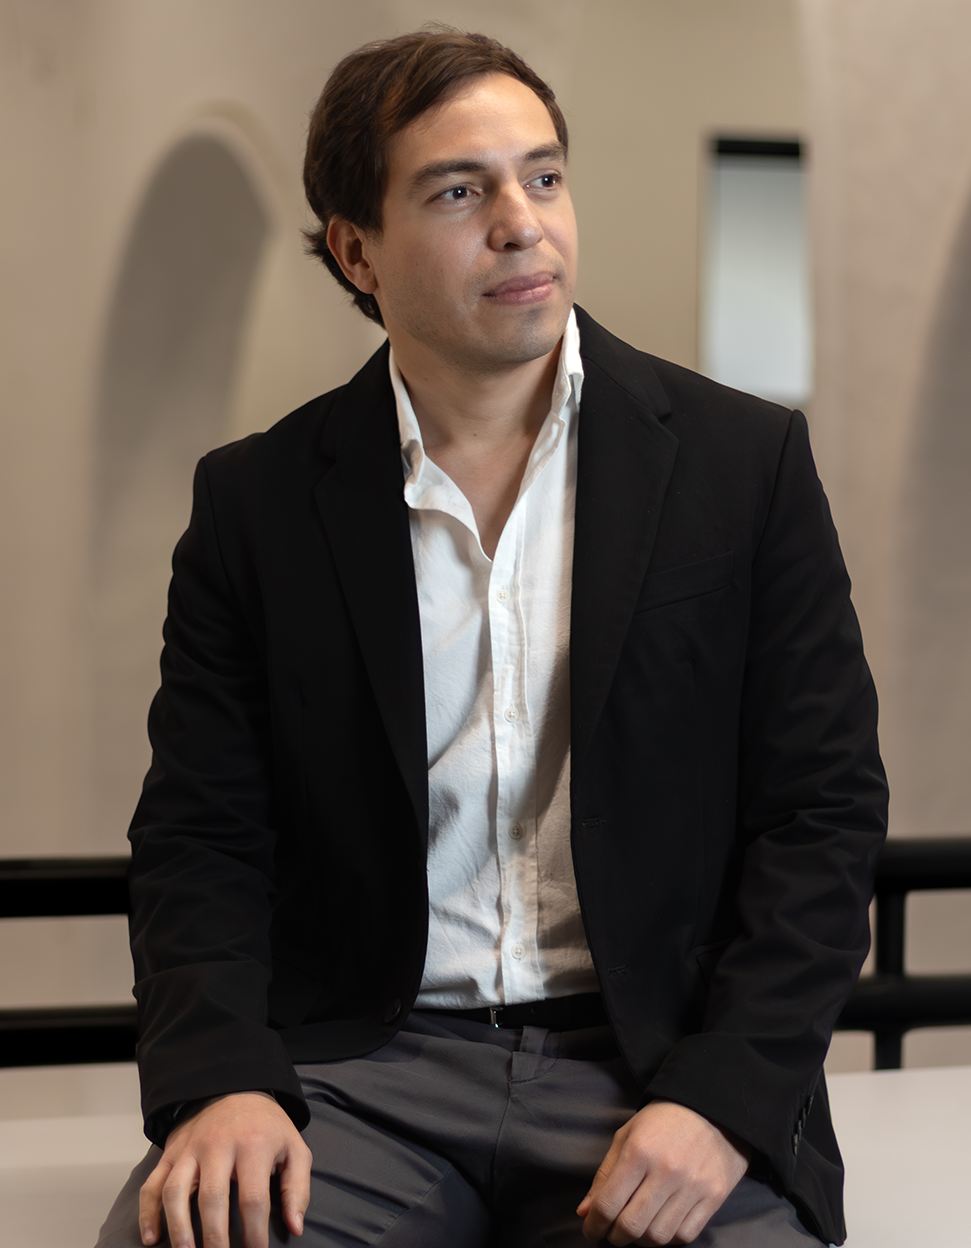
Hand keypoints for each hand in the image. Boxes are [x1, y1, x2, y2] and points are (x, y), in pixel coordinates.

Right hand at [138, 1090, 311, 1247]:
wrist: (235, 1089)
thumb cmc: (267, 1127)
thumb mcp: (294, 1149)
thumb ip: (297, 1189)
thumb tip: (295, 1228)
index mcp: (253, 1145)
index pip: (253, 1199)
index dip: (254, 1234)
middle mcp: (218, 1145)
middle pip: (212, 1198)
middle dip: (215, 1239)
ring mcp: (190, 1148)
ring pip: (175, 1191)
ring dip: (178, 1228)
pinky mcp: (170, 1152)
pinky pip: (152, 1184)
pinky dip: (148, 1213)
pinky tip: (151, 1239)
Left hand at [577, 1099, 750, 1244]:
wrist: (713, 1108)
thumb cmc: (664, 1120)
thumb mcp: (627, 1135)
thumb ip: (605, 1174)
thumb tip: (585, 1211)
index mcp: (639, 1151)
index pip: (608, 1204)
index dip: (593, 1225)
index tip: (590, 1229)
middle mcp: (666, 1171)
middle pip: (631, 1226)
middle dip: (614, 1236)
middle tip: (612, 1230)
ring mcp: (692, 1186)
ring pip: (658, 1236)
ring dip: (641, 1239)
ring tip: (638, 1225)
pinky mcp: (713, 1197)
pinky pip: (684, 1235)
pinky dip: (668, 1237)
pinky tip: (661, 1221)